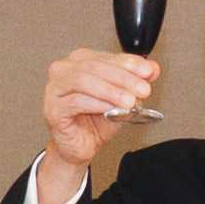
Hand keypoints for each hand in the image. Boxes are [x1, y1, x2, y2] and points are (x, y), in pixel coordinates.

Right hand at [41, 47, 158, 172]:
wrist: (81, 146)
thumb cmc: (95, 121)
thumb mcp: (122, 98)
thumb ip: (135, 81)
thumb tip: (151, 69)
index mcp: (80, 61)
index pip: (106, 56)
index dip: (129, 63)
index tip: (147, 72)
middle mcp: (64, 71)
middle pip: (95, 66)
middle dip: (123, 78)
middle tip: (142, 89)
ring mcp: (55, 89)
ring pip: (83, 81)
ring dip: (111, 91)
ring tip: (129, 102)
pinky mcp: (52, 108)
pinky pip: (75, 102)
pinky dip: (97, 104)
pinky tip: (111, 109)